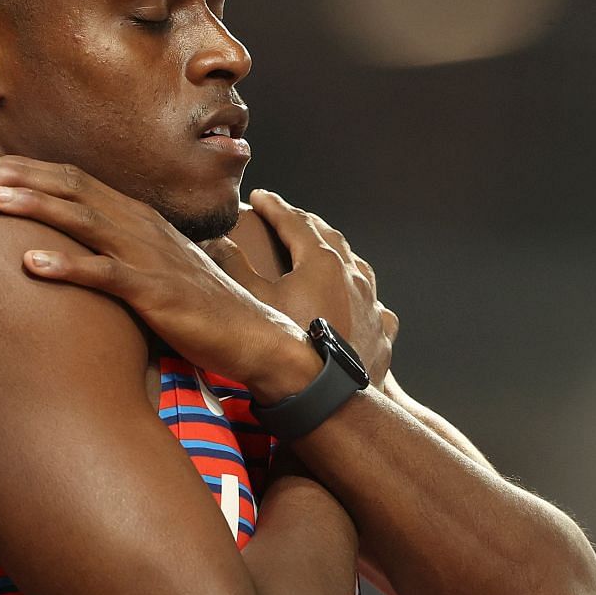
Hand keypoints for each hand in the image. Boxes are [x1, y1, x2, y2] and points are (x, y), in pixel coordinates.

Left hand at [0, 156, 319, 400]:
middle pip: (75, 189)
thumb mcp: (157, 269)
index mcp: (141, 220)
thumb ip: (121, 255)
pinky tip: (31, 265)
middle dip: (21, 177)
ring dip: (36, 207)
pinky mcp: (157, 293)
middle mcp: (143, 228)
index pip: (79, 181)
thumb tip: (80, 254)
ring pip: (85, 221)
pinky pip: (106, 275)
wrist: (254, 335)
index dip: (31, 171)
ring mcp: (150, 258)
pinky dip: (67, 266)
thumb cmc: (203, 308)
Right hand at [204, 189, 397, 382]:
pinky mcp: (382, 331)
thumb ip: (232, 266)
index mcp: (322, 262)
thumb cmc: (289, 348)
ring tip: (321, 251)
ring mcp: (372, 303)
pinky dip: (361, 294)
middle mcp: (353, 275)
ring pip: (357, 265)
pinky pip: (374, 302)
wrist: (331, 398)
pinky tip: (358, 300)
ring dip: (336, 252)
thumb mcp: (252, 302)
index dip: (275, 206)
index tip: (260, 196)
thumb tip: (214, 240)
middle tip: (286, 216)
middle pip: (329, 236)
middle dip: (305, 223)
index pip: (295, 221)